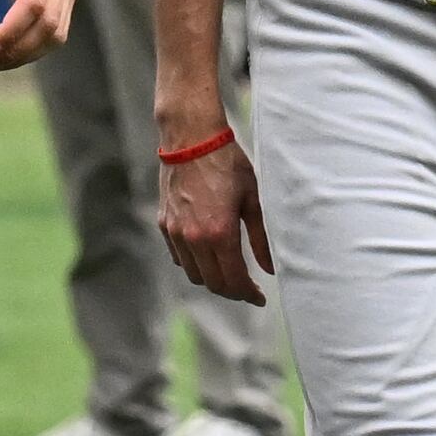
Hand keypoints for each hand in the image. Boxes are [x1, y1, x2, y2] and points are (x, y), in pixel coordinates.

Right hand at [159, 133, 270, 304]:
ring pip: (194, 274)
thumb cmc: (227, 163)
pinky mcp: (165, 224)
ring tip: (228, 273)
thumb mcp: (252, 199)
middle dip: (232, 291)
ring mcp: (176, 232)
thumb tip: (270, 267)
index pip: (234, 280)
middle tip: (247, 288)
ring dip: (212, 280)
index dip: (248, 294)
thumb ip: (261, 238)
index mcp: (220, 233)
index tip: (259, 297)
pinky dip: (193, 263)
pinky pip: (179, 257)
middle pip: (213, 283)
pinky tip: (207, 255)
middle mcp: (195, 238)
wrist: (191, 139)